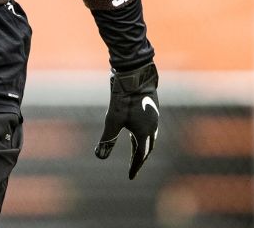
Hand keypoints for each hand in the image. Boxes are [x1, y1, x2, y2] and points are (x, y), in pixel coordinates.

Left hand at [94, 62, 159, 178]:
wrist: (136, 76)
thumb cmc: (124, 99)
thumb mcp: (112, 120)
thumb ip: (107, 139)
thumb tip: (99, 156)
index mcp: (144, 133)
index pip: (141, 155)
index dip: (135, 166)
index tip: (130, 176)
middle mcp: (152, 127)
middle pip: (147, 148)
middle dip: (140, 158)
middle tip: (134, 166)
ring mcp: (154, 117)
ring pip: (150, 137)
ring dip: (142, 145)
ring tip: (135, 150)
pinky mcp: (152, 108)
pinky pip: (150, 127)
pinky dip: (143, 134)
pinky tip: (136, 130)